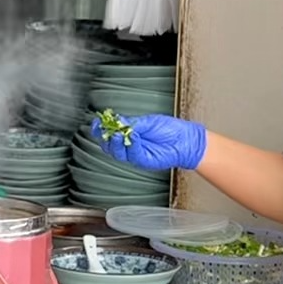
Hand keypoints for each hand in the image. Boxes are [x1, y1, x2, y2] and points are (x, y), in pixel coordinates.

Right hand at [92, 114, 206, 171]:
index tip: (97, 123)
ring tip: (118, 133)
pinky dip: (132, 145)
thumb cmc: (169, 130)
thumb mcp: (147, 122)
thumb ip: (132, 123)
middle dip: (105, 137)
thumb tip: (117, 122)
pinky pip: (133, 154)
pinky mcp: (143, 161)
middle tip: (106, 128)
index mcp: (128, 134)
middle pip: (109, 145)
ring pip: (118, 153)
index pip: (108, 133)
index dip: (100, 129)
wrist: (185, 140)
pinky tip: (133, 136)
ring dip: (116, 143)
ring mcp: (135, 155)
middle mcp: (129, 145)